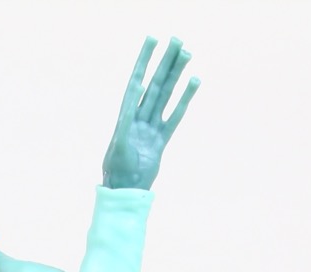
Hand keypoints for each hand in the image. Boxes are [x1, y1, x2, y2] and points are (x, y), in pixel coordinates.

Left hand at [102, 36, 199, 190]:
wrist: (125, 191)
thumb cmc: (117, 172)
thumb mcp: (118, 150)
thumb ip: (123, 132)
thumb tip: (129, 112)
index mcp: (125, 116)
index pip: (137, 81)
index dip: (144, 60)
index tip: (152, 40)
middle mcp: (139, 117)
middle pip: (155, 83)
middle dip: (165, 61)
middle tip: (177, 40)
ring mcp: (152, 127)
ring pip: (166, 95)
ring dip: (176, 75)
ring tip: (187, 54)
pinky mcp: (162, 139)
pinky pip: (176, 116)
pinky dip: (185, 99)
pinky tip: (194, 82)